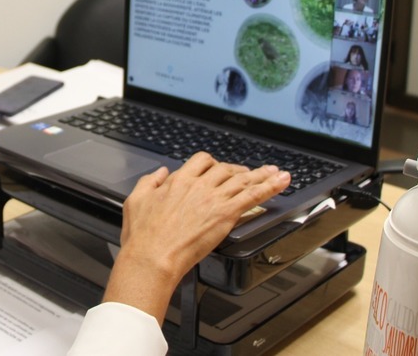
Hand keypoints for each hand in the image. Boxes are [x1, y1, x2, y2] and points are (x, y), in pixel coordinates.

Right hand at [103, 152, 289, 321]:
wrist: (153, 257)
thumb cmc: (143, 236)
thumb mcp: (136, 200)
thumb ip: (150, 181)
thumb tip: (161, 173)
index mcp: (179, 180)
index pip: (202, 161)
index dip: (212, 164)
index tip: (217, 169)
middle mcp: (199, 185)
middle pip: (225, 169)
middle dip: (239, 170)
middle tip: (249, 174)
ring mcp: (214, 199)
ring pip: (243, 180)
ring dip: (262, 174)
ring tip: (276, 172)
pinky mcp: (226, 214)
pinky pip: (254, 195)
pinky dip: (270, 186)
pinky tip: (282, 182)